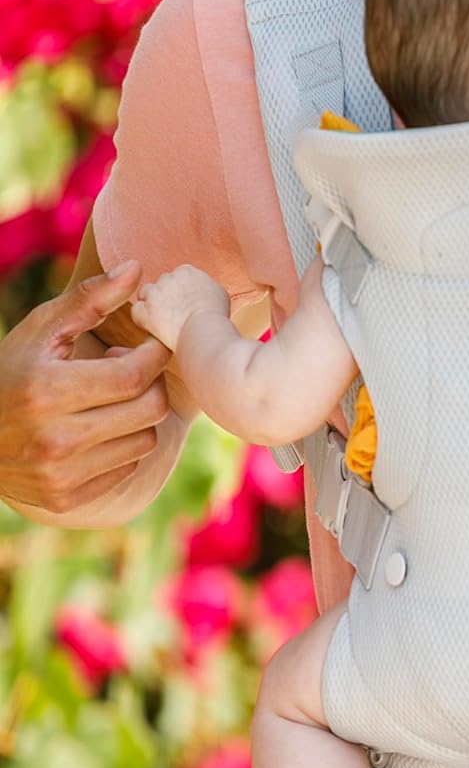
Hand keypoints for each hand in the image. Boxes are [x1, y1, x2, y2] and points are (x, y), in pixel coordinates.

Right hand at [0, 261, 171, 513]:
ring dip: (140, 415)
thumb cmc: (14, 370)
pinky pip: (128, 466)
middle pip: (150, 408)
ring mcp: (58, 475)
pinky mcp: (64, 499)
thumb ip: (90, 299)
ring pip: (146, 439)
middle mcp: (52, 439)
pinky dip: (125, 445)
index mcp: (45, 391)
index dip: (154, 354)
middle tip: (133, 370)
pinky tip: (100, 429)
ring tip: (112, 399)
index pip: (134, 374)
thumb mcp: (42, 329)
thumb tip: (137, 268)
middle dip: (151, 383)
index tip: (149, 343)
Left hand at [131, 265, 229, 349]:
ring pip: (145, 293)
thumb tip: (202, 291)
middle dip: (165, 295)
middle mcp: (168, 277)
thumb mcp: (219, 292)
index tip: (184, 300)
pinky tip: (153, 327)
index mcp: (187, 271)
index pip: (177, 275)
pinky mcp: (145, 311)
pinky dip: (142, 318)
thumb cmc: (215, 314)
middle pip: (161, 283)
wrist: (204, 330)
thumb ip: (205, 286)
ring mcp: (154, 293)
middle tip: (174, 311)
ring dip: (151, 303)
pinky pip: (136, 310)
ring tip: (162, 318)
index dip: (180, 289)